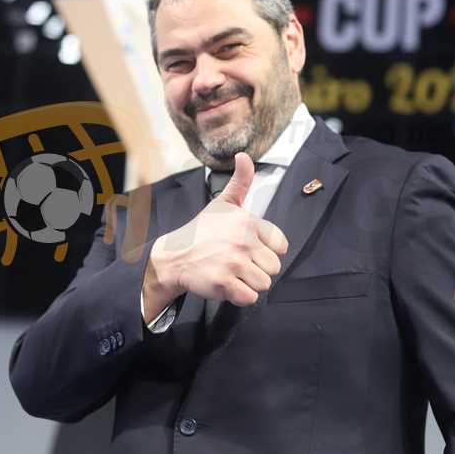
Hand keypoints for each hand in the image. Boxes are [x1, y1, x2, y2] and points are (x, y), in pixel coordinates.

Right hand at [144, 152, 288, 317]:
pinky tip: (227, 285)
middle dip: (258, 269)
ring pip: (264, 284)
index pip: (281, 246)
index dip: (266, 250)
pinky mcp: (224, 283)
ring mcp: (232, 263)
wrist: (174, 256)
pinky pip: (250, 298)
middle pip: (274, 268)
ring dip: (249, 283)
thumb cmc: (202, 232)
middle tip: (238, 263)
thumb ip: (240, 181)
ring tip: (232, 273)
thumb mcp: (223, 203)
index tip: (249, 248)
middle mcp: (242, 241)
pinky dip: (240, 297)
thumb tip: (244, 155)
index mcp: (247, 222)